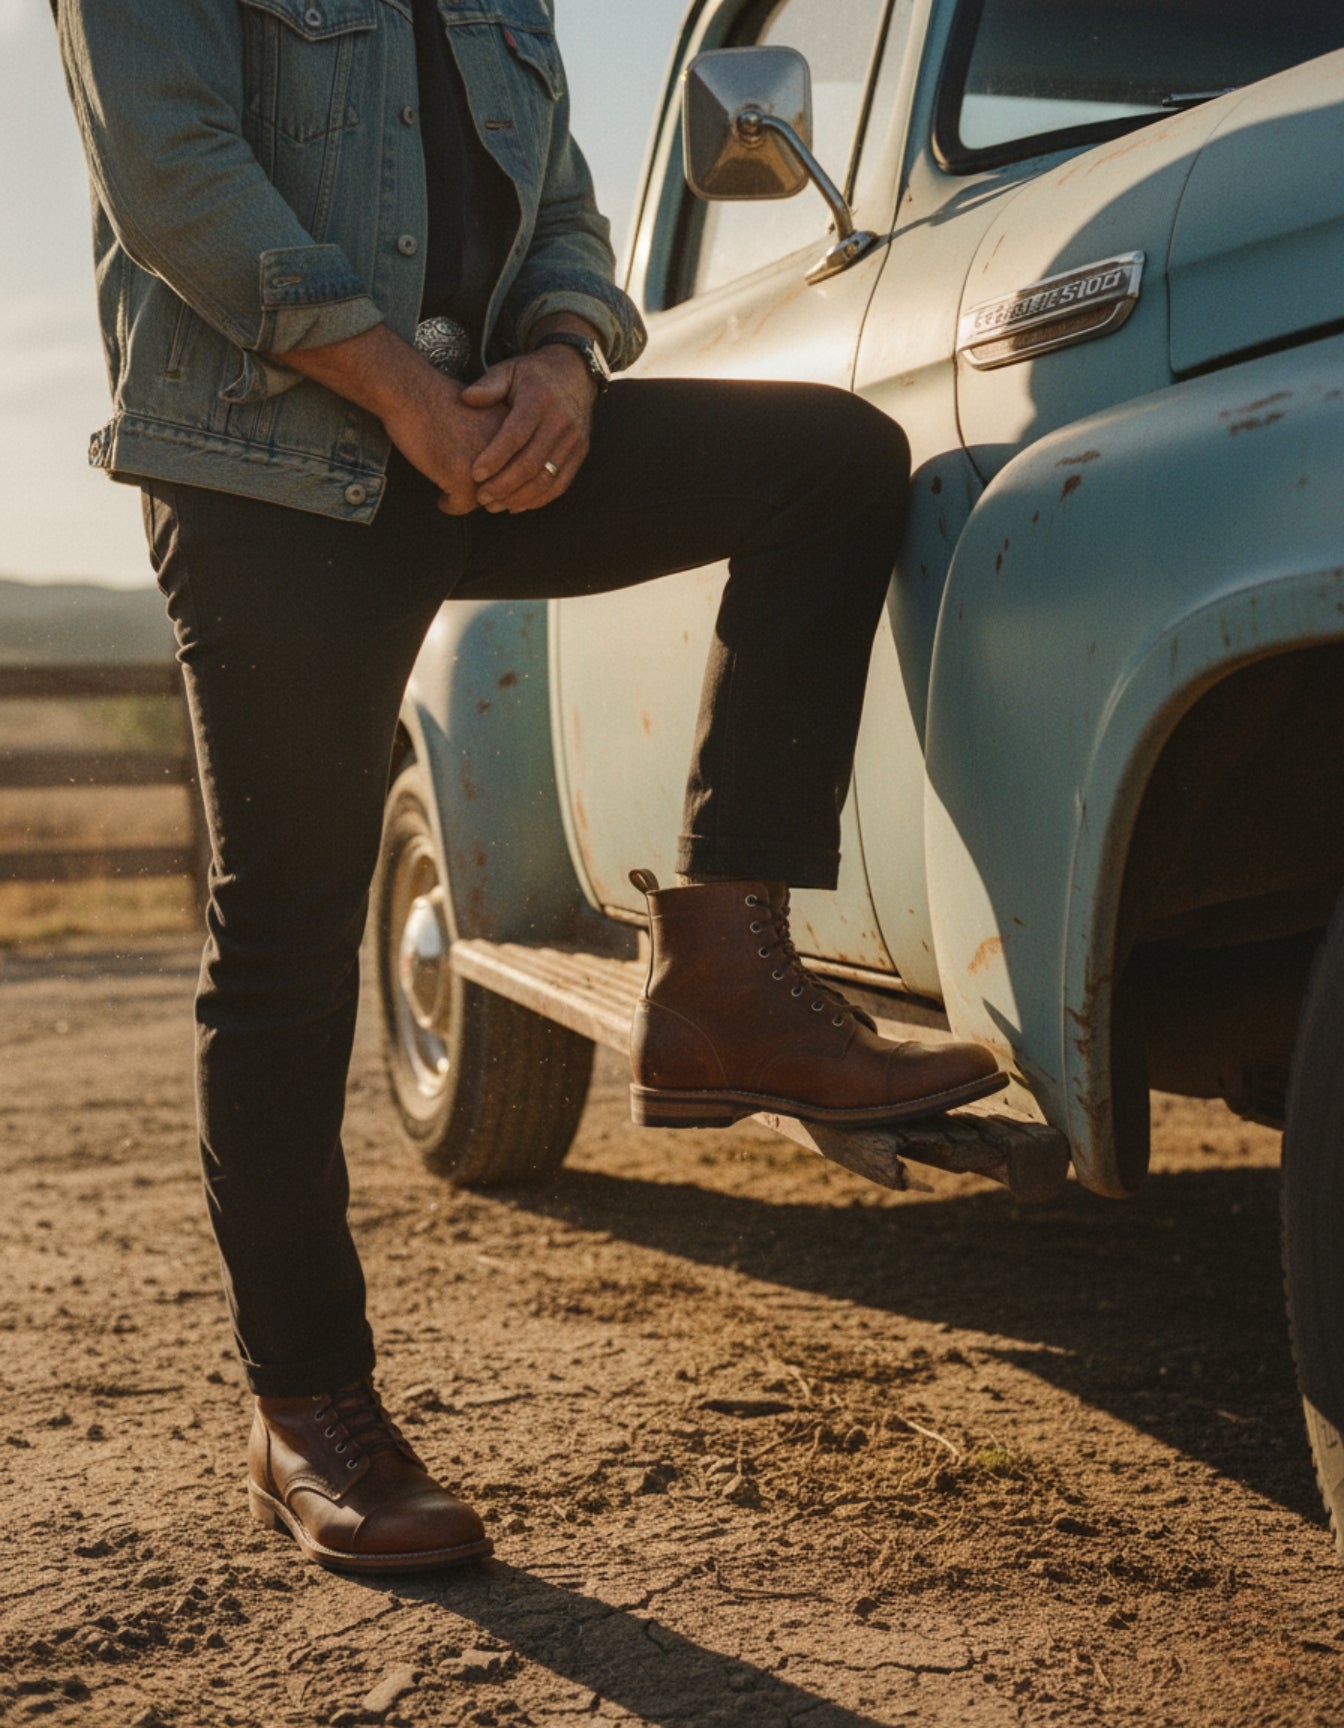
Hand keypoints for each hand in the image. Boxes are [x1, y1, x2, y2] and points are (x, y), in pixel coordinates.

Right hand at [276, 324, 505, 515]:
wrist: (409, 390)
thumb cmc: (438, 399)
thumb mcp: (481, 414)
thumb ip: (496, 440)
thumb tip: (499, 477)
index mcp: (515, 430)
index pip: (522, 469)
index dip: (505, 482)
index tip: (485, 484)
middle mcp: (507, 448)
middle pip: (508, 488)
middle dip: (491, 496)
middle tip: (474, 496)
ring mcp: (486, 464)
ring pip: (487, 500)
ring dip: (470, 501)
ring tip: (453, 495)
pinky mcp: (461, 476)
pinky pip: (462, 506)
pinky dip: (450, 506)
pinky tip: (441, 499)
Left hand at [462, 344, 596, 513]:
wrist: (576, 373)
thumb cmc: (533, 375)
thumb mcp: (509, 370)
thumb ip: (488, 385)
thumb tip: (466, 398)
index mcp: (539, 400)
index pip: (516, 435)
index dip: (495, 457)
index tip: (474, 473)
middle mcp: (560, 422)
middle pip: (531, 463)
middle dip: (503, 485)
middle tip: (480, 497)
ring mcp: (573, 440)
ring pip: (546, 479)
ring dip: (518, 497)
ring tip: (494, 505)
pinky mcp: (580, 453)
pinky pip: (560, 484)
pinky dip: (538, 499)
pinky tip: (516, 505)